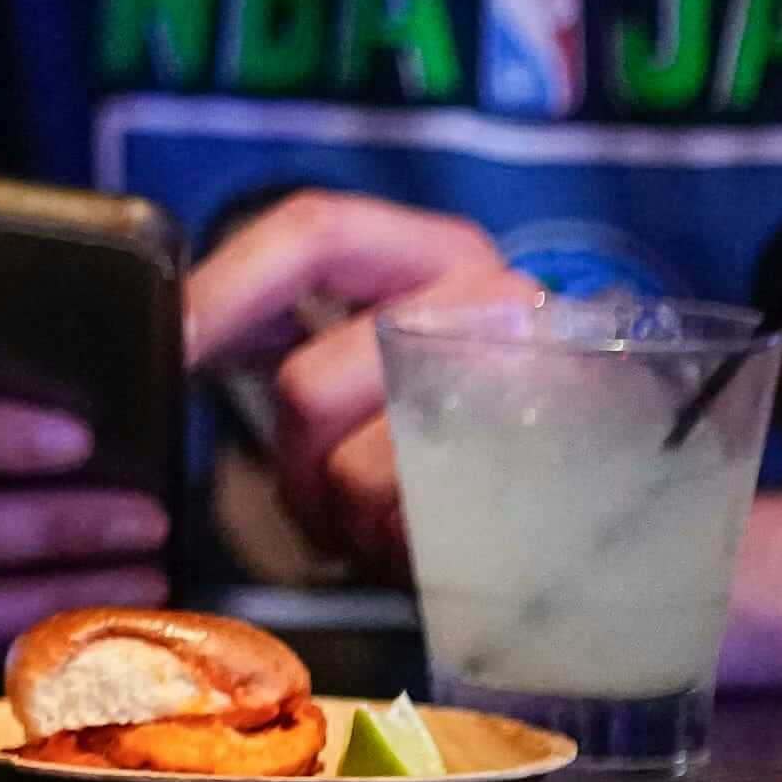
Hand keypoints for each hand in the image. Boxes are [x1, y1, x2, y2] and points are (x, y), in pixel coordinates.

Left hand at [185, 192, 518, 563]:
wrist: (610, 474)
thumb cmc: (470, 407)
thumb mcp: (394, 339)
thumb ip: (303, 325)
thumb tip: (183, 335)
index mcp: (432, 251)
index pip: (313, 231)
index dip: (223, 285)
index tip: (171, 342)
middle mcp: (486, 299)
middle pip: (308, 384)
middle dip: (289, 464)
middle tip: (310, 498)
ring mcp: (521, 386)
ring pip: (355, 471)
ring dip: (342, 520)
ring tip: (375, 523)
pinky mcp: (541, 478)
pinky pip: (416, 528)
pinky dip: (399, 550)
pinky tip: (423, 538)